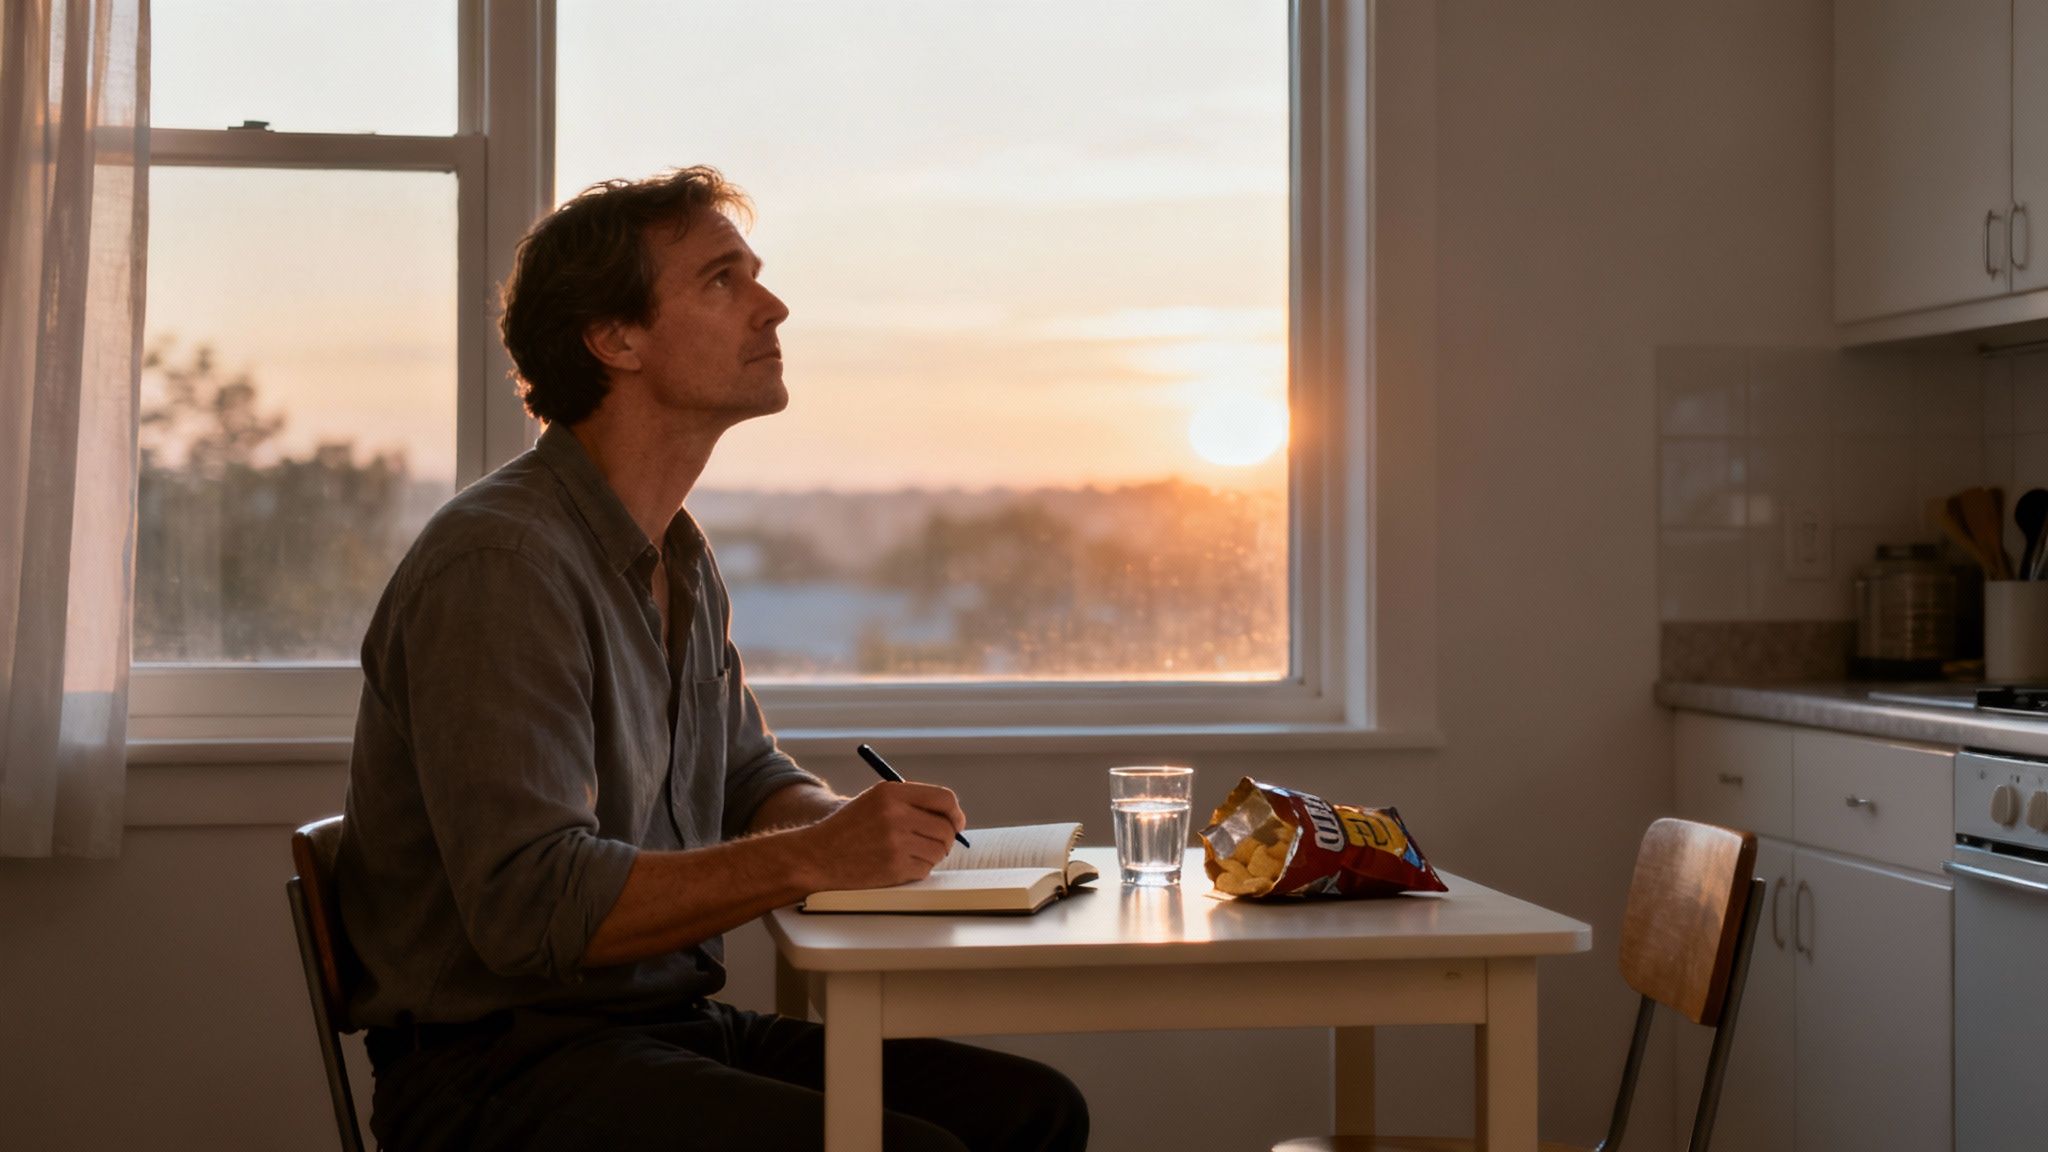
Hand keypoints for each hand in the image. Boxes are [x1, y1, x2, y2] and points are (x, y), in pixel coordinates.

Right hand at [796, 781, 965, 891]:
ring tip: (910, 853)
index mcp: (891, 792)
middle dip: (947, 838)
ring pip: (939, 850)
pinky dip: (918, 869)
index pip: (944, 798)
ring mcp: (895, 842)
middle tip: (936, 842)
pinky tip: (898, 864)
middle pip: (946, 827)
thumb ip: (912, 802)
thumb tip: (953, 816)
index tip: (955, 821)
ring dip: (932, 854)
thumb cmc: (850, 828)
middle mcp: (895, 814)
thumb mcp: (876, 801)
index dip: (954, 812)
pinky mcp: (894, 867)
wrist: (816, 856)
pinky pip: (925, 869)